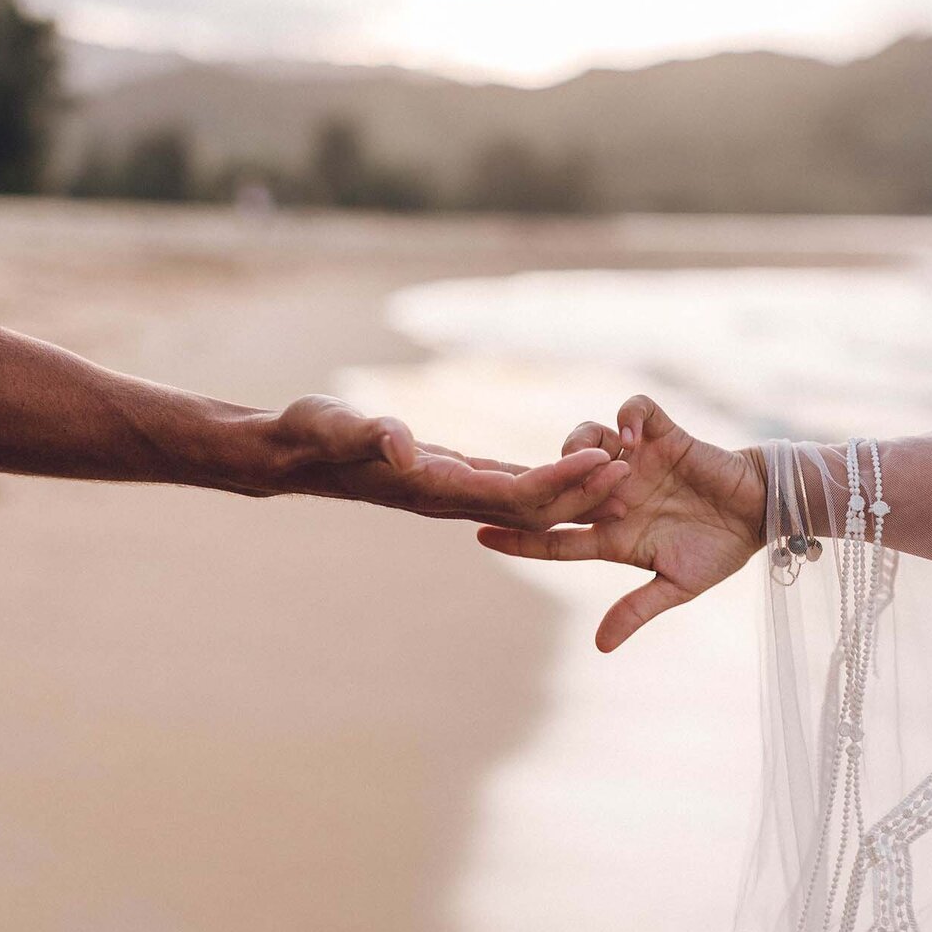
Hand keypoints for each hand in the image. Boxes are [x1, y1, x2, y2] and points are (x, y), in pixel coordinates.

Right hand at [258, 395, 629, 529]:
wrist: (295, 453)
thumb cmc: (312, 434)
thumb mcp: (337, 425)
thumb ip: (370, 435)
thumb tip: (403, 445)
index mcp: (435, 487)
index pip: (512, 492)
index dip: (560, 479)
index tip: (603, 460)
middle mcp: (451, 497)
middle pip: (533, 506)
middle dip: (583, 490)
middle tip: (636, 470)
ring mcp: (454, 492)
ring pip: (528, 502)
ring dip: (574, 490)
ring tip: (624, 472)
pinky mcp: (453, 479)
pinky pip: (510, 487)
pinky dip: (546, 479)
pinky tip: (576, 466)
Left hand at [477, 394, 767, 649]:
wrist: (760, 513)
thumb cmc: (720, 551)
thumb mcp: (678, 586)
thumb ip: (637, 609)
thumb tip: (600, 646)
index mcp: (613, 534)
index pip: (555, 537)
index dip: (519, 538)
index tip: (481, 537)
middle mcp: (616, 495)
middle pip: (560, 482)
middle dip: (539, 481)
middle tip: (524, 482)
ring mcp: (638, 462)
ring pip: (587, 438)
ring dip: (582, 446)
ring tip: (598, 462)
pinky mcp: (663, 435)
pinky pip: (633, 411)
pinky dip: (626, 418)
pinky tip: (631, 438)